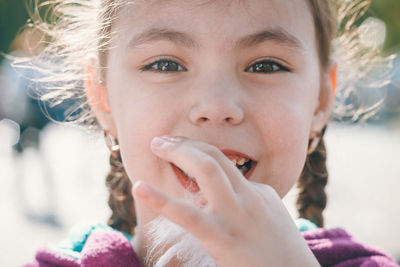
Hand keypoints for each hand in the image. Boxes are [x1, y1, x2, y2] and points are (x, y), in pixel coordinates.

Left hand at [132, 136, 319, 266]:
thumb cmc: (282, 253)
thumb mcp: (271, 218)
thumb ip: (250, 201)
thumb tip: (228, 192)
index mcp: (258, 191)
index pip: (225, 163)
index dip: (197, 151)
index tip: (180, 148)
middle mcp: (247, 195)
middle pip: (215, 155)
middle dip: (186, 143)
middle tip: (162, 140)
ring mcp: (235, 214)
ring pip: (207, 168)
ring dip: (179, 151)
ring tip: (156, 145)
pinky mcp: (221, 236)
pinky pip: (186, 215)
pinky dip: (160, 200)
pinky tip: (139, 188)